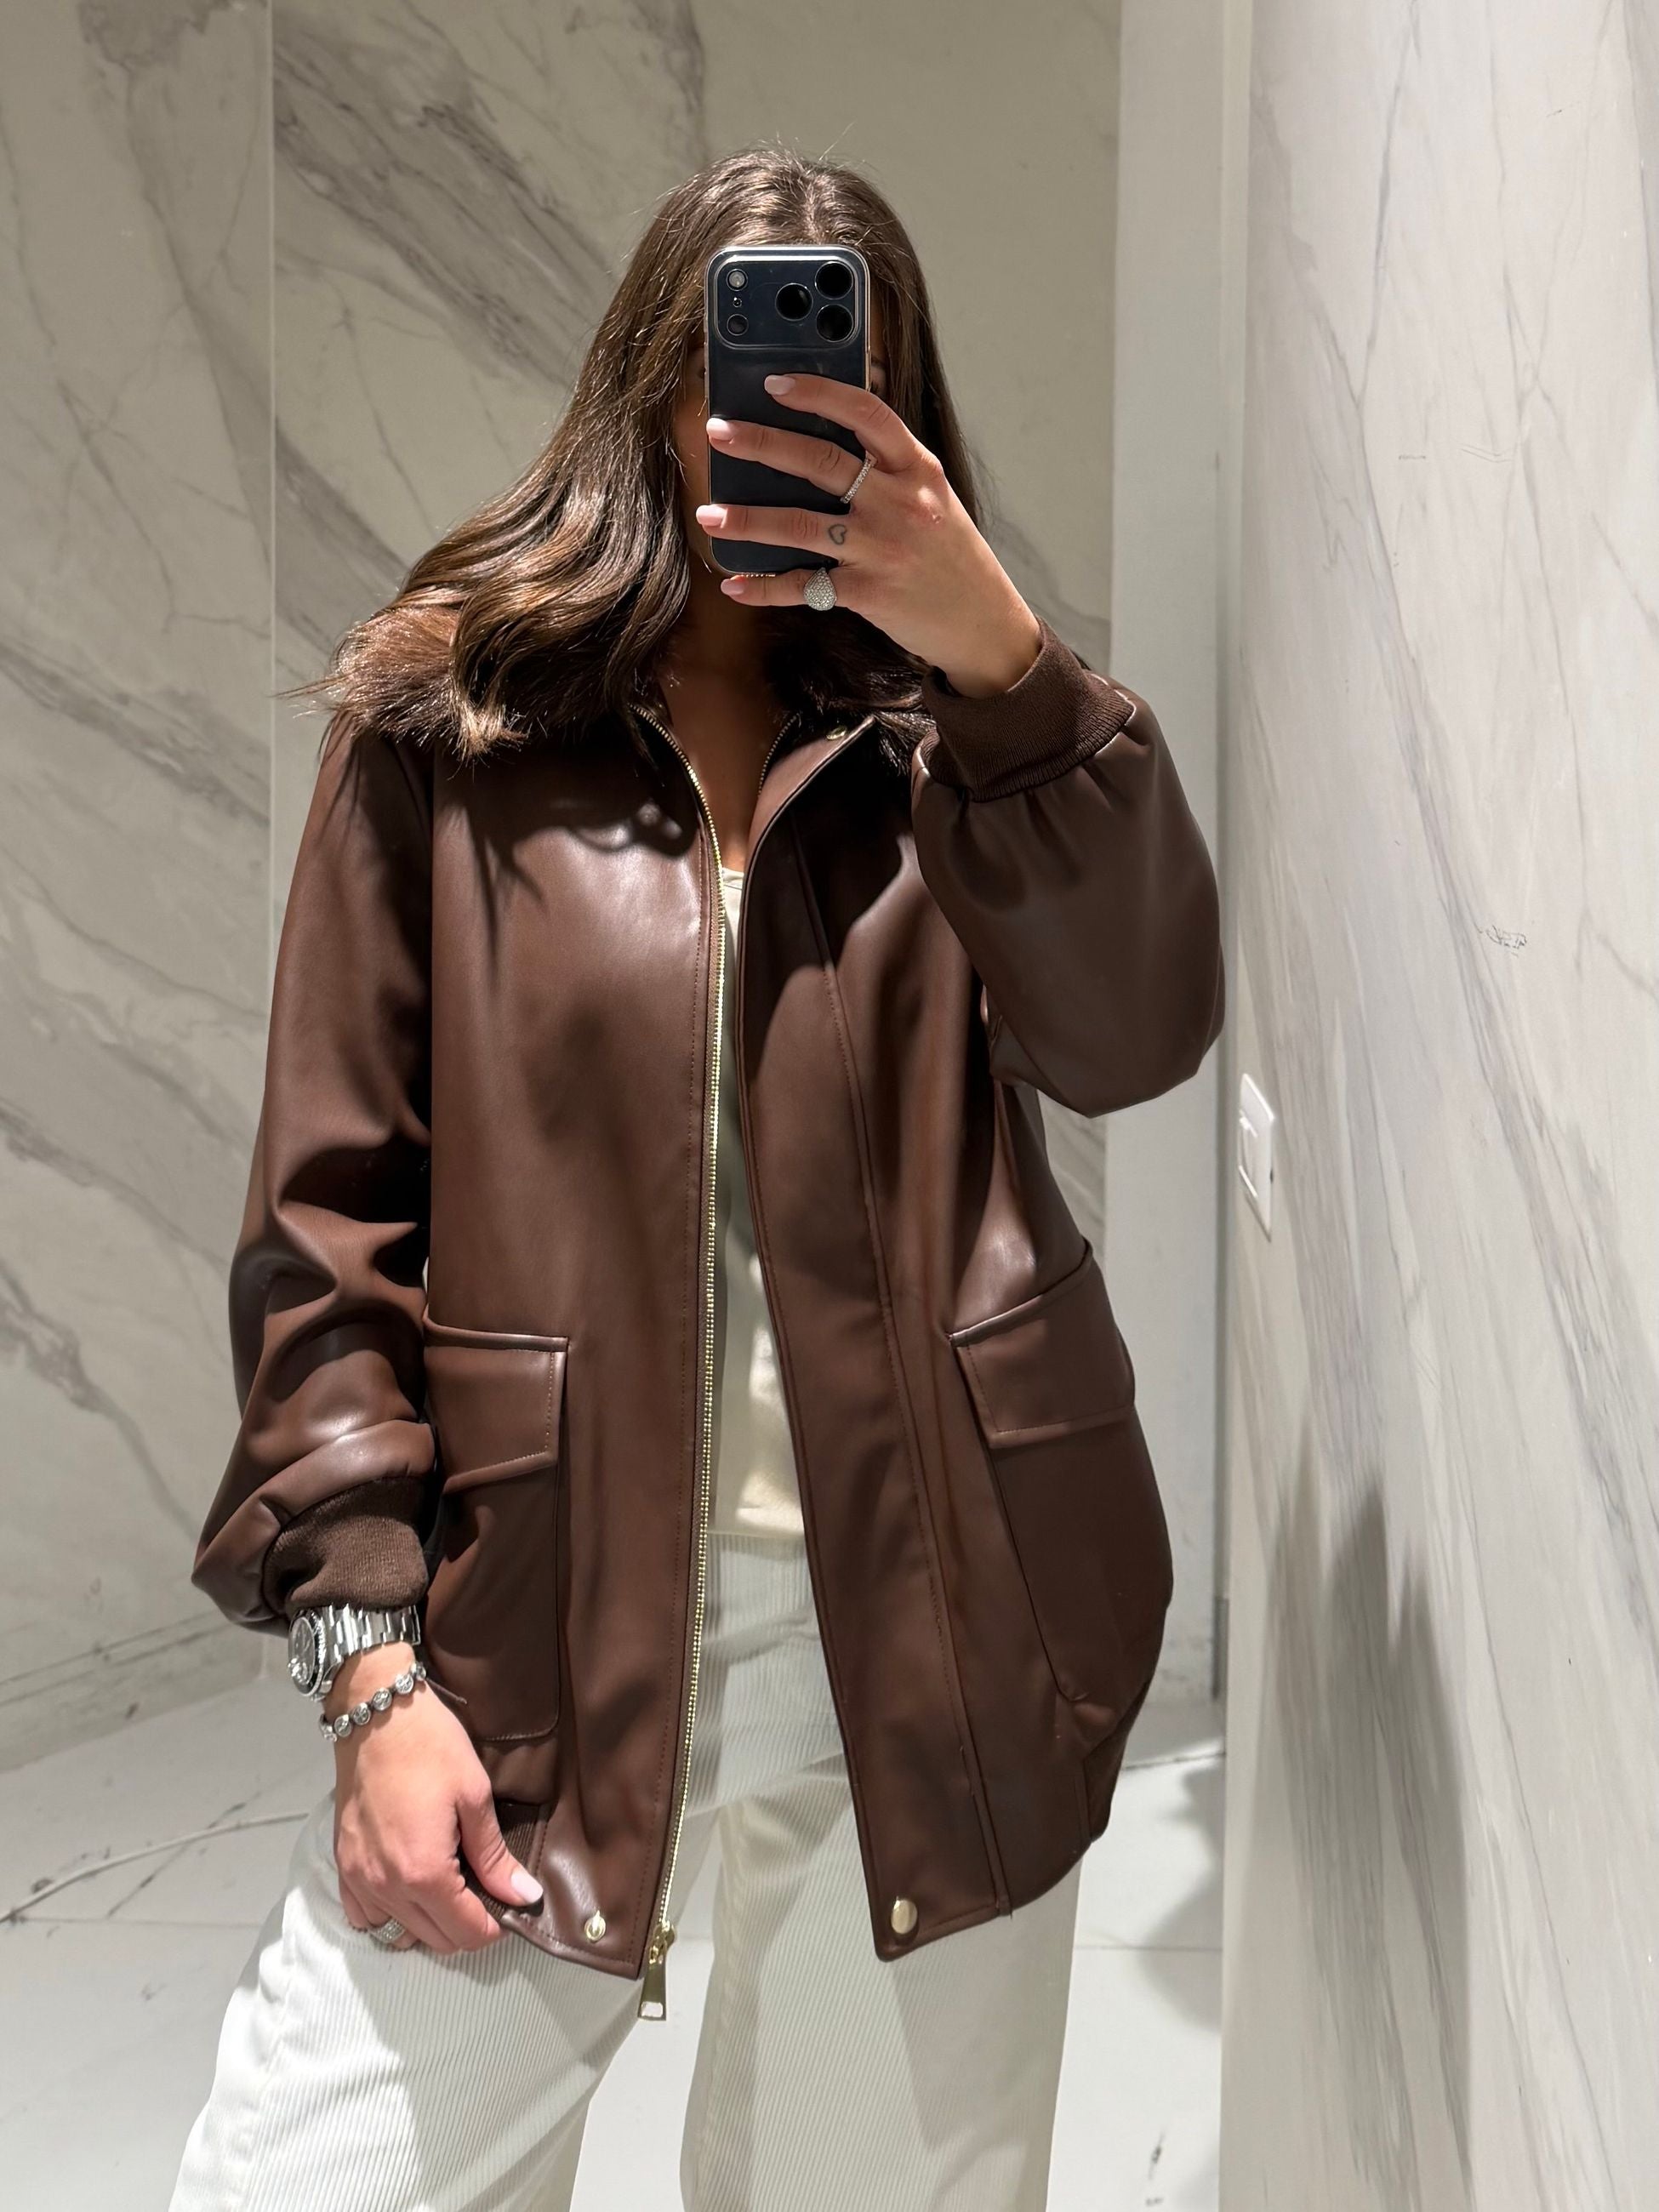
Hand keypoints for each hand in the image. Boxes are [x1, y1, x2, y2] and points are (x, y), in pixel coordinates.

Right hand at [325, 1644, 544, 1953]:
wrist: (376, 1714)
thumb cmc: (431, 1747)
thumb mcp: (474, 1796)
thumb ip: (495, 1856)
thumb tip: (524, 1897)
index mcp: (424, 1873)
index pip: (465, 1933)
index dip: (493, 1927)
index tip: (507, 1905)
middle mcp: (386, 1887)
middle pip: (434, 1939)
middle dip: (465, 1926)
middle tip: (483, 1890)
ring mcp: (358, 1879)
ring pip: (399, 1932)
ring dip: (428, 1924)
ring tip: (448, 1888)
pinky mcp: (342, 1864)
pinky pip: (363, 1915)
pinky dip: (388, 1914)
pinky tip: (407, 1888)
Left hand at [695, 373, 1043, 697]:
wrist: (984, 622)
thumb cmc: (951, 555)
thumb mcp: (932, 497)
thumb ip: (889, 468)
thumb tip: (826, 439)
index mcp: (916, 468)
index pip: (866, 413)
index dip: (818, 394)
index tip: (776, 384)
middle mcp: (899, 502)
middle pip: (820, 463)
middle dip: (762, 443)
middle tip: (719, 432)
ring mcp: (882, 548)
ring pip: (800, 524)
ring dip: (747, 520)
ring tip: (709, 514)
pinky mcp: (868, 592)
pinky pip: (805, 586)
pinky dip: (766, 587)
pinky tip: (736, 585)